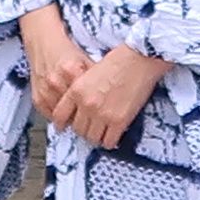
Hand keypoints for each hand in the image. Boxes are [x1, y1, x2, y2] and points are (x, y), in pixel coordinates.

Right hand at [18, 5, 90, 121]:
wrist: (43, 43)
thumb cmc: (66, 52)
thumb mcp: (85, 59)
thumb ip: (96, 75)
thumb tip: (110, 93)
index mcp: (72, 70)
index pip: (87, 98)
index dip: (96, 107)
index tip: (101, 112)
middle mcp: (57, 81)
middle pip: (75, 109)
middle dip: (84, 115)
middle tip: (92, 118)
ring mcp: (45, 91)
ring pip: (63, 116)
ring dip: (71, 119)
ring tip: (80, 117)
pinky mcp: (37, 98)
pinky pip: (50, 116)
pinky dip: (59, 117)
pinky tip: (66, 114)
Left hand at [51, 45, 173, 148]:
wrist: (140, 59)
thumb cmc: (118, 61)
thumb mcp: (90, 73)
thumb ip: (81, 91)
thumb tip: (80, 108)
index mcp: (76, 90)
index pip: (59, 115)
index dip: (61, 124)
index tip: (64, 127)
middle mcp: (86, 104)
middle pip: (78, 129)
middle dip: (84, 130)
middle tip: (91, 127)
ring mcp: (102, 114)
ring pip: (92, 138)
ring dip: (97, 136)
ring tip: (103, 132)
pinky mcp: (119, 121)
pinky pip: (109, 141)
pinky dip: (110, 140)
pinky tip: (114, 134)